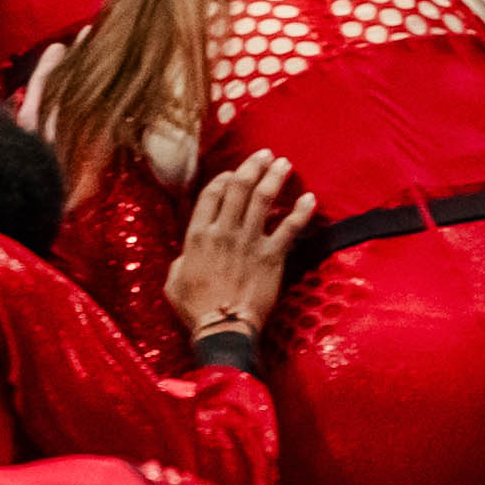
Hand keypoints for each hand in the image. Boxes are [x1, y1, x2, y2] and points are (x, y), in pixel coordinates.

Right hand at [162, 148, 320, 340]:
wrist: (224, 330)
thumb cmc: (196, 310)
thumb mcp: (174, 282)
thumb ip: (181, 261)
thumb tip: (187, 254)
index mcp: (199, 235)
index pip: (212, 193)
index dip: (224, 177)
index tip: (234, 172)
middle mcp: (224, 231)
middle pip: (240, 187)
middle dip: (254, 166)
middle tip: (266, 155)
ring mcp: (250, 241)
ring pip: (264, 198)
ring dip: (275, 177)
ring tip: (284, 164)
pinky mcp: (272, 256)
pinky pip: (290, 227)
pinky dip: (301, 211)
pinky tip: (310, 198)